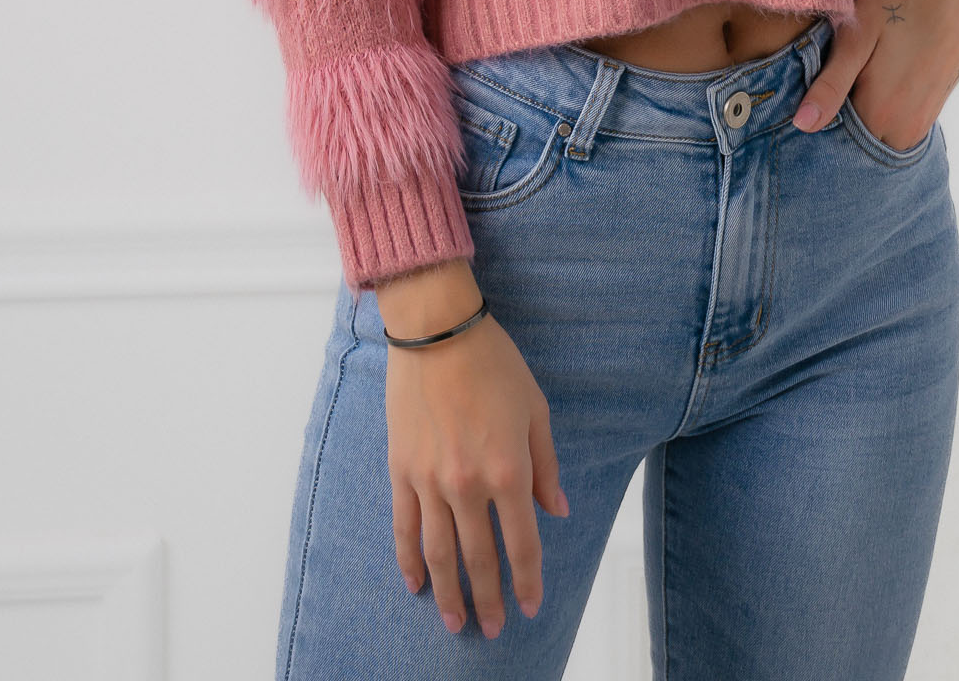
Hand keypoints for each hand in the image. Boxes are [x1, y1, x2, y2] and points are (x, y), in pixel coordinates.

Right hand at [383, 282, 568, 638]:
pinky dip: (408, 559)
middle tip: (492, 629)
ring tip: (455, 621)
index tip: (530, 606)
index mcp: (508, 469)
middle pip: (479, 557)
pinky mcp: (402, 469)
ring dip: (448, 592)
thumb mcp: (535, 409)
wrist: (437, 329)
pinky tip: (414, 583)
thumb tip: (556, 510)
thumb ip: (546, 465)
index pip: (522, 542)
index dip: (527, 580)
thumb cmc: (493, 362)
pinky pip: (404, 526)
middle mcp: (468, 484)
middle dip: (488, 597)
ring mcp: (430, 480)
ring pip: (439, 552)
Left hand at [792, 0, 958, 149]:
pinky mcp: (933, 108)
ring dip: (859, 113)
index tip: (808, 94)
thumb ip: (830, 85)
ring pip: (876, 132)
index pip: (833, 141)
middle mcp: (906, 129)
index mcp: (882, 115)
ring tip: (854, 74)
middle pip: (856, 140)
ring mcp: (924, 121)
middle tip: (829, 80)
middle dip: (838, 120)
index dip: (817, 118)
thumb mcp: (857, 36)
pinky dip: (880, 109)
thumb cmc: (900, 2)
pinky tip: (875, 76)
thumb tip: (802, 125)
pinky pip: (896, 123)